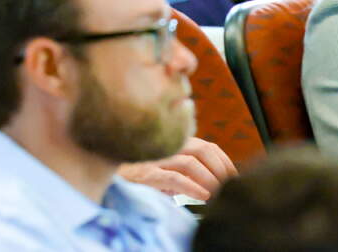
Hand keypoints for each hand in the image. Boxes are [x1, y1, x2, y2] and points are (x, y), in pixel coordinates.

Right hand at [115, 137, 235, 199]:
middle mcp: (165, 145)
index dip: (226, 161)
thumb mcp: (165, 170)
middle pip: (204, 150)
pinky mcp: (145, 174)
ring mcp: (155, 158)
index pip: (208, 146)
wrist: (102, 169)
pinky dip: (192, 187)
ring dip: (210, 180)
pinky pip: (173, 177)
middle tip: (231, 187)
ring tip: (219, 195)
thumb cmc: (138, 175)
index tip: (236, 178)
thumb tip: (213, 187)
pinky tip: (203, 196)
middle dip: (222, 169)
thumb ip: (185, 172)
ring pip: (191, 163)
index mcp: (173, 142)